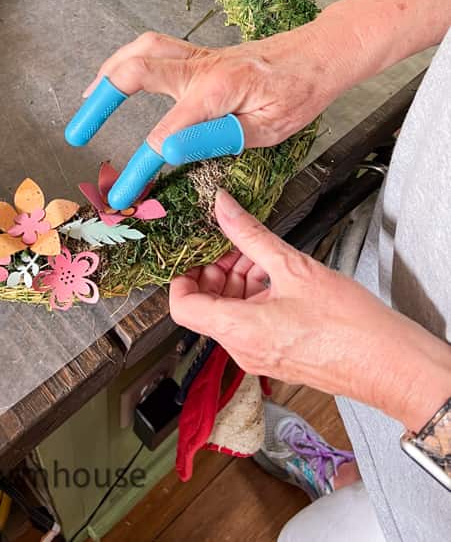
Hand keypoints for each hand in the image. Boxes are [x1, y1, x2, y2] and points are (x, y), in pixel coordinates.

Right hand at [83, 23, 345, 150]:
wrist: (318, 55)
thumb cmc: (298, 95)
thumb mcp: (265, 129)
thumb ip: (215, 138)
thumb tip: (167, 150)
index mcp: (216, 90)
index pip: (163, 134)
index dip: (138, 168)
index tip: (122, 195)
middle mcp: (199, 66)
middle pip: (134, 70)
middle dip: (100, 101)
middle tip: (76, 133)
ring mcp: (197, 55)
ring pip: (140, 50)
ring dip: (107, 73)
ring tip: (87, 101)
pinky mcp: (198, 54)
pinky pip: (152, 49)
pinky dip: (126, 61)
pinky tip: (118, 77)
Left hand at [169, 189, 450, 431]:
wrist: (389, 364)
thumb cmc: (349, 326)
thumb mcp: (293, 266)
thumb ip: (250, 234)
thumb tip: (223, 207)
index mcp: (238, 330)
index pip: (182, 307)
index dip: (181, 275)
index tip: (194, 252)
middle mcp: (242, 349)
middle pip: (207, 304)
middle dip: (218, 269)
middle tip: (237, 243)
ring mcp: (258, 355)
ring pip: (230, 311)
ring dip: (239, 279)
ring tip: (264, 255)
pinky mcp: (276, 355)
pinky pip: (250, 322)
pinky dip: (255, 295)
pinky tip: (278, 274)